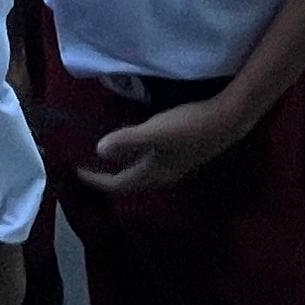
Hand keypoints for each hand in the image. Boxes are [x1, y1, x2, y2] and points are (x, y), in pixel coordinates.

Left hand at [77, 92, 245, 197]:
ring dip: (124, 166)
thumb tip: (99, 150)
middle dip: (109, 177)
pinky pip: (152, 160)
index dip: (97, 180)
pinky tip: (138, 141)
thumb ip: (126, 140)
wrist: (227, 120)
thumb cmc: (188, 126)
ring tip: (109, 154)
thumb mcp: (154, 131)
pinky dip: (138, 155)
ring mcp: (175, 164)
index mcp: (154, 173)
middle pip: (130, 182)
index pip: (119, 184)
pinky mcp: (183, 152)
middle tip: (90, 166)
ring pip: (143, 171)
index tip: (77, 171)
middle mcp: (164, 174)